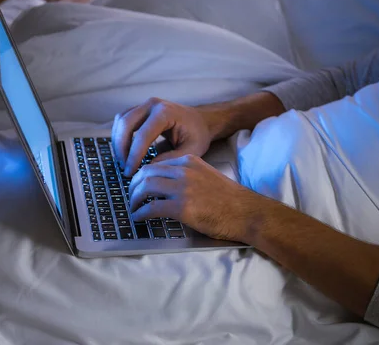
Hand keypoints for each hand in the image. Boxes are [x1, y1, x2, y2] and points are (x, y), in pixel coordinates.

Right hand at [112, 98, 213, 176]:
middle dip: (122, 148)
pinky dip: (120, 135)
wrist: (201, 120)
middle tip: (125, 168)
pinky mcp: (140, 109)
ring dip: (118, 142)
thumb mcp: (190, 151)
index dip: (134, 156)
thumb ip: (170, 160)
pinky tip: (125, 151)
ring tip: (124, 161)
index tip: (130, 172)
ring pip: (121, 120)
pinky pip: (123, 120)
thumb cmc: (197, 135)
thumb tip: (148, 169)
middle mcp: (153, 104)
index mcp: (166, 112)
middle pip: (126, 124)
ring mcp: (145, 104)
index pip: (142, 135)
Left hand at [128, 154, 267, 242]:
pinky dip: (141, 213)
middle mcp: (184, 171)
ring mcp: (183, 188)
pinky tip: (139, 218)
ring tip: (133, 207)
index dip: (143, 175)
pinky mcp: (182, 207)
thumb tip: (165, 186)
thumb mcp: (206, 176)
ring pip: (145, 187)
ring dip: (134, 199)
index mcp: (189, 161)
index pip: (157, 163)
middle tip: (131, 196)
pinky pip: (152, 207)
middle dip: (134, 185)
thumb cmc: (229, 199)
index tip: (139, 184)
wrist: (246, 212)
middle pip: (146, 172)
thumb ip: (187, 176)